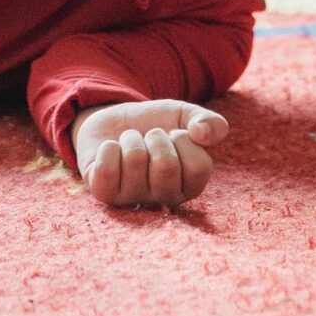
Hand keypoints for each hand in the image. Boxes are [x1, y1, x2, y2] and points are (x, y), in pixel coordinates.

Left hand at [74, 100, 226, 208]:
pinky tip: (111, 152)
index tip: (174, 135)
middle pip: (166, 166)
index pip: (199, 168)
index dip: (184, 140)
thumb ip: (210, 123)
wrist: (115, 120)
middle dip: (155, 137)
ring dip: (131, 138)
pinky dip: (108, 148)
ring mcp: (132, 199)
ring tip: (130, 142)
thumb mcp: (185, 116)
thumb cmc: (154, 123)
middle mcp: (162, 199)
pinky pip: (107, 170)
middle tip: (149, 137)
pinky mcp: (105, 193)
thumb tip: (203, 134)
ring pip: (135, 160)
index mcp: (189, 186)